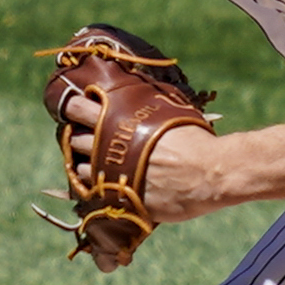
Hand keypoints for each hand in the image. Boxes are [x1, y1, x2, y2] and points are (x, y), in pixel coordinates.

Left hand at [58, 88, 229, 230]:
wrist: (210, 173)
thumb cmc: (195, 138)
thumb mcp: (170, 110)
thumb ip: (147, 103)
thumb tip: (137, 87)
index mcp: (120, 120)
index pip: (81, 108)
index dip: (75, 107)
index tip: (74, 107)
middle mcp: (110, 146)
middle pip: (77, 138)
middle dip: (77, 135)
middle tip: (81, 134)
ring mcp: (112, 173)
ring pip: (81, 167)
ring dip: (85, 162)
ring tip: (92, 160)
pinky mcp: (119, 196)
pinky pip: (96, 192)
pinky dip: (97, 186)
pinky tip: (104, 183)